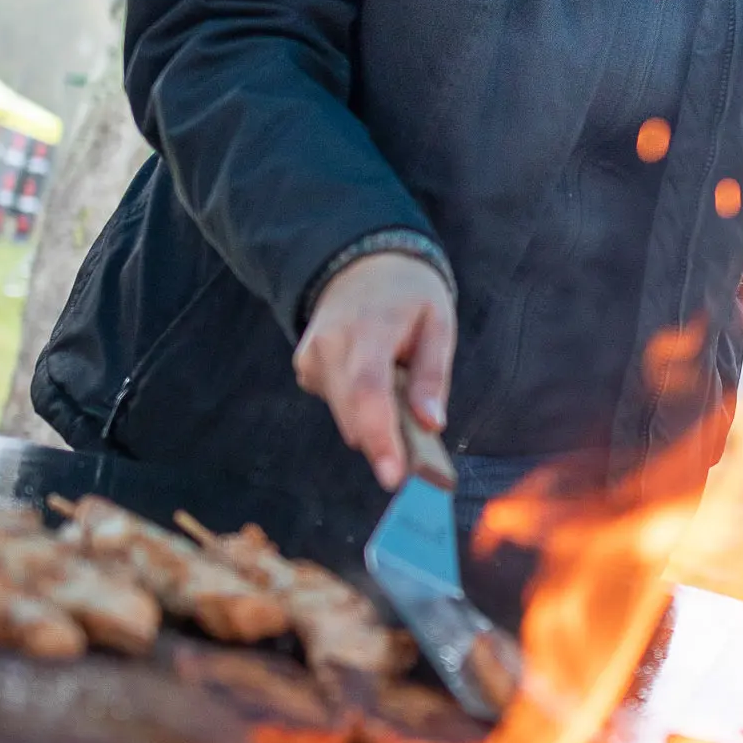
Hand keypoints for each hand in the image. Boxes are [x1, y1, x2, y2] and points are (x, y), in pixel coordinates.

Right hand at [293, 253, 455, 490]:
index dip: (380, 440)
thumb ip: (432, 375)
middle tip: (417, 456)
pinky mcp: (305, 367)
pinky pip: (336, 404)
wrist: (359, 264)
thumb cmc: (408, 295)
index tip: (393, 477)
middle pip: (352, 416)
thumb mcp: (437, 323)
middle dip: (386, 443)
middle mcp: (329, 345)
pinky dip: (359, 404)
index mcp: (367, 330)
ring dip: (375, 419)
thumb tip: (431, 424)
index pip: (369, 393)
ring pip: (345, 417)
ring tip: (398, 387)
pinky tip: (372, 375)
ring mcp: (311, 357)